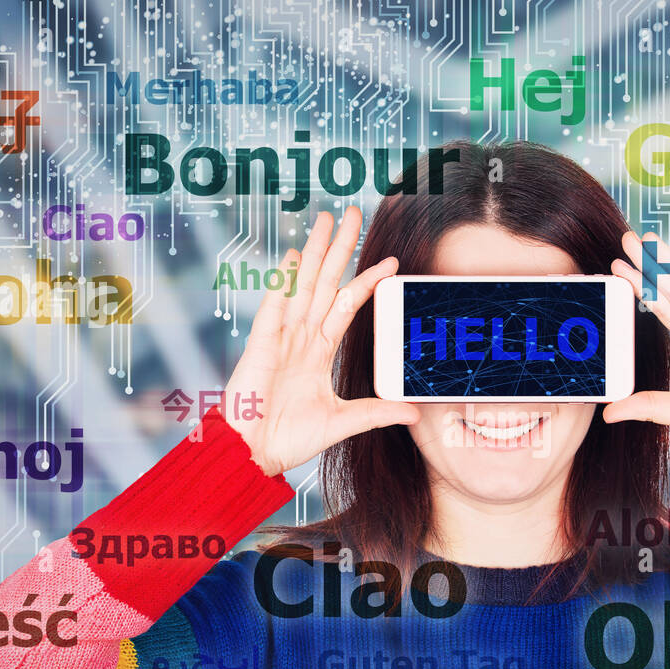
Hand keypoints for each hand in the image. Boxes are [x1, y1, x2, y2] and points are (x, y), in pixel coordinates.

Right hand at [223, 207, 418, 475]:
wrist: (254, 453)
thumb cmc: (289, 438)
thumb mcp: (344, 422)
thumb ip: (377, 413)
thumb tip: (415, 413)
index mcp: (318, 351)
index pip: (347, 305)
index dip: (367, 282)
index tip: (390, 263)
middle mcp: (302, 337)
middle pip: (325, 283)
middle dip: (339, 249)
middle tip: (352, 214)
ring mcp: (281, 338)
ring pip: (304, 285)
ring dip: (316, 253)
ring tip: (326, 220)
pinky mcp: (262, 345)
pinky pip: (276, 306)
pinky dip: (285, 281)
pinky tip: (295, 256)